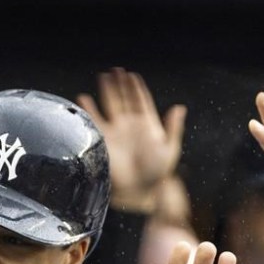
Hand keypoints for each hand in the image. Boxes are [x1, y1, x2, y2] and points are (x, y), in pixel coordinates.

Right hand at [77, 68, 185, 212]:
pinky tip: (84, 98)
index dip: (136, 88)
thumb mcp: (171, 149)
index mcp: (147, 125)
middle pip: (123, 99)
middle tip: (115, 71)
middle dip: (119, 84)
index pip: (141, 100)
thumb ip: (174, 128)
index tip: (132, 75)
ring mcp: (115, 132)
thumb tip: (179, 108)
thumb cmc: (157, 174)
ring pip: (108, 106)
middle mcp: (129, 125)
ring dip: (106, 91)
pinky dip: (89, 110)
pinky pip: (94, 122)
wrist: (138, 192)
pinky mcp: (103, 140)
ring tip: (102, 77)